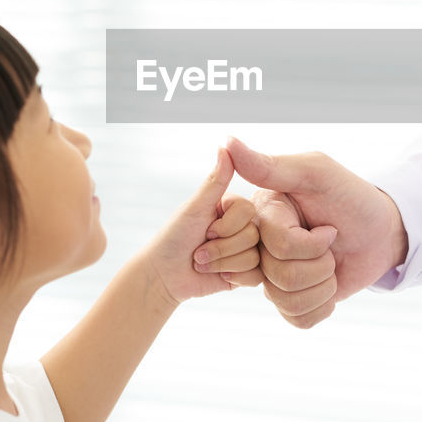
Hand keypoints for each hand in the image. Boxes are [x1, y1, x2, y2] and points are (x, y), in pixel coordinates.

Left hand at [141, 148, 262, 306]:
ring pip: (255, 256)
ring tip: (203, 262)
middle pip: (253, 235)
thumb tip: (226, 145)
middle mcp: (243, 226)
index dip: (225, 225)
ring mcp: (246, 250)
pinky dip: (233, 277)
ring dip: (221, 263)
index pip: (248, 211)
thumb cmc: (174, 238)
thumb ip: (215, 180)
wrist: (164, 277)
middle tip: (199, 250)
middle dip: (221, 247)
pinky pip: (256, 276)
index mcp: (233, 207)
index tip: (204, 228)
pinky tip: (218, 276)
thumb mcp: (194, 207)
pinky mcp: (247, 274)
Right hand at [194, 137, 406, 328]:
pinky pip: (297, 320)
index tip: (328, 226)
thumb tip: (225, 142)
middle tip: (332, 244)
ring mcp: (273, 274)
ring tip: (332, 264)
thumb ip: (270, 165)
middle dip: (320, 265)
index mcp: (260, 214)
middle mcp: (260, 245)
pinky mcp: (290, 300)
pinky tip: (330, 287)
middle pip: (279, 277)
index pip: (276, 246)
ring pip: (286, 301)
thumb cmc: (352, 197)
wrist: (383, 232)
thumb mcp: (317, 173)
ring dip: (324, 286)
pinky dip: (323, 307)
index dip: (310, 245)